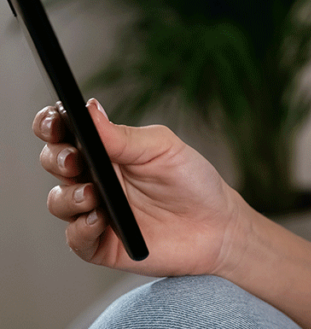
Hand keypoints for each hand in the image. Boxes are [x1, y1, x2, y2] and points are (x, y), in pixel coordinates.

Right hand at [34, 99, 247, 277]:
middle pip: (53, 162)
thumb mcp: (162, 148)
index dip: (50, 123)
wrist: (217, 225)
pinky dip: (81, 229)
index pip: (64, 131)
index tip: (55, 120)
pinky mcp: (100, 243)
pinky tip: (99, 220)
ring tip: (93, 194)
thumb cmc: (191, 180)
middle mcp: (94, 178)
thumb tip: (89, 110)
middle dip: (57, 158)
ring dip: (69, 196)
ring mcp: (94, 211)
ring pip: (58, 201)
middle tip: (74, 160)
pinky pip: (75, 238)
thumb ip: (123, 136)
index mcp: (106, 148)